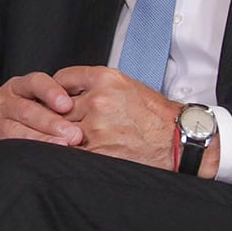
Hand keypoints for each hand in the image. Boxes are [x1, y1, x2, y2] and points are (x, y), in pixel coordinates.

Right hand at [0, 72, 83, 184]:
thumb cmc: (19, 125)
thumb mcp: (38, 111)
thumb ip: (61, 113)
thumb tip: (99, 119)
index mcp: (20, 88)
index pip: (36, 82)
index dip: (51, 91)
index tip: (67, 104)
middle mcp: (2, 99)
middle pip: (27, 107)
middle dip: (52, 121)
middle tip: (75, 135)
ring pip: (13, 127)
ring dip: (38, 138)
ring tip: (60, 147)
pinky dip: (16, 151)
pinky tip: (32, 159)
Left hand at [52, 66, 204, 171]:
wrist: (178, 140)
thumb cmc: (153, 114)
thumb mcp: (125, 85)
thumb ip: (94, 85)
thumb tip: (64, 91)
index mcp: (105, 79)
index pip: (61, 79)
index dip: (54, 91)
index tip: (53, 99)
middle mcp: (98, 100)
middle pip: (56, 106)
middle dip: (54, 115)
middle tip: (53, 121)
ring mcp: (97, 126)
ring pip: (60, 129)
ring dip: (59, 134)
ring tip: (62, 137)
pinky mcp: (98, 150)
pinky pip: (69, 150)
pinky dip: (66, 151)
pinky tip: (70, 151)